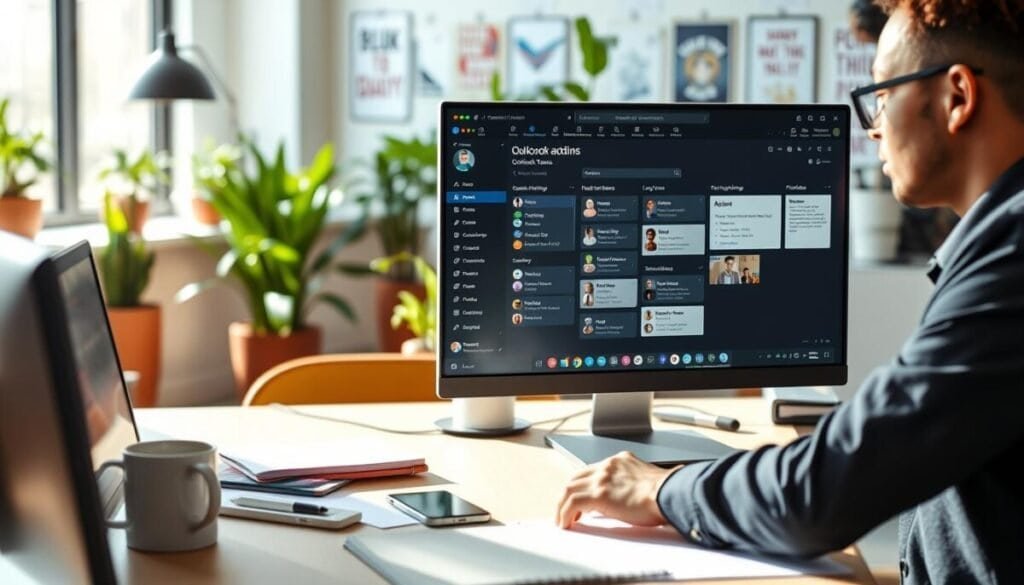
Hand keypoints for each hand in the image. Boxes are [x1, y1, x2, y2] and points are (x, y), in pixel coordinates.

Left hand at [556, 451, 675, 528]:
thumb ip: (632, 484)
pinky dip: (565, 513)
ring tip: (562, 520)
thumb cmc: (667, 492)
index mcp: (621, 461)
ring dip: (562, 505)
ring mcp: (602, 478)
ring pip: (570, 488)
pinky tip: (566, 523)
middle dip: (568, 493)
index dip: (584, 484)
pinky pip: (572, 503)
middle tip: (565, 509)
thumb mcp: (647, 480)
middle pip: (577, 477)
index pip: (593, 470)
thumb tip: (627, 500)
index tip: (581, 497)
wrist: (671, 493)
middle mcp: (609, 465)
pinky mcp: (599, 493)